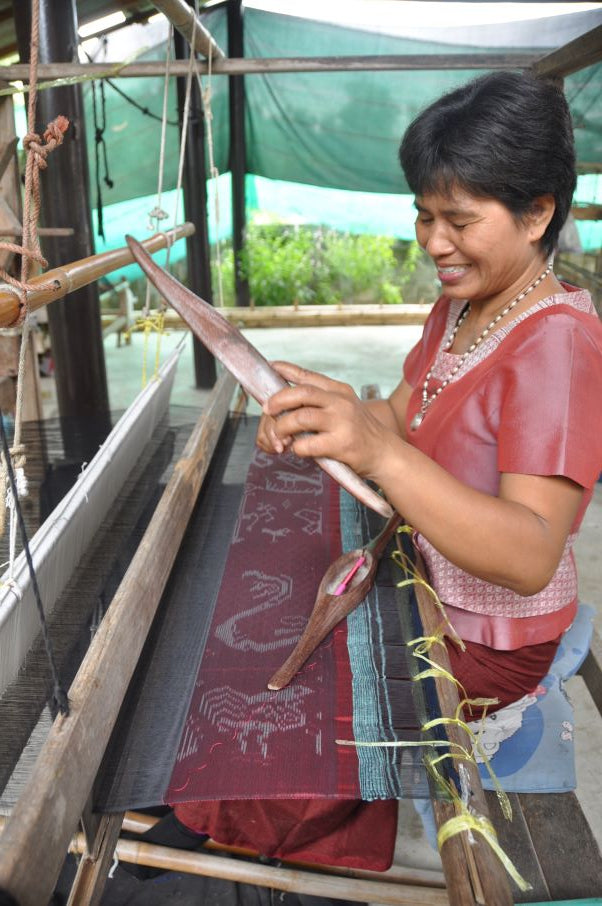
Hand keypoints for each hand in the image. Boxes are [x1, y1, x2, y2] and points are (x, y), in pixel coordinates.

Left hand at [261, 362, 391, 478]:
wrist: (385, 453)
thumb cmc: (360, 432)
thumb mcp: (345, 406)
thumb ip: (323, 400)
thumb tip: (287, 398)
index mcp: (339, 390)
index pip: (308, 376)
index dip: (286, 369)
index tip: (270, 366)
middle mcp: (341, 402)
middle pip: (301, 394)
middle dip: (278, 401)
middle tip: (267, 410)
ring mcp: (342, 422)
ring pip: (300, 418)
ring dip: (283, 427)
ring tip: (280, 437)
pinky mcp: (341, 444)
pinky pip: (308, 444)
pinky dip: (297, 447)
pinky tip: (298, 450)